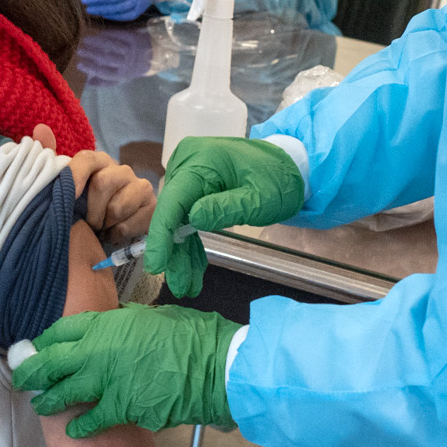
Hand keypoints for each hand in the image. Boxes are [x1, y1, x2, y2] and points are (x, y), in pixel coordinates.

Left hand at [13, 306, 237, 437]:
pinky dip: (79, 427)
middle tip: (21, 378)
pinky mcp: (120, 409)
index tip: (39, 347)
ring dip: (48, 401)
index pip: (62, 330)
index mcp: (106, 324)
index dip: (46, 340)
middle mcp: (97, 351)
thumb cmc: (189, 335)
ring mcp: (105, 382)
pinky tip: (71, 432)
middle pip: (51, 361)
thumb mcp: (152, 317)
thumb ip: (126, 321)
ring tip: (39, 405)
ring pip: (63, 393)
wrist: (212, 367)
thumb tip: (115, 321)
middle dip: (32, 371)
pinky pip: (90, 420)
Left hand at [69, 149, 154, 241]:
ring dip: (104, 225)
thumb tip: (59, 181)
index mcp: (100, 163)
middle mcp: (122, 170)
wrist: (114, 231)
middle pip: (103, 183)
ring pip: (116, 208)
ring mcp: (140, 186)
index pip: (87, 159)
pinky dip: (115, 236)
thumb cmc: (90, 211)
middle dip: (91, 211)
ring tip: (101, 228)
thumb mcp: (74, 198)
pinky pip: (126, 226)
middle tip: (88, 224)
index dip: (77, 175)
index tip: (71, 196)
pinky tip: (113, 233)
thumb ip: (65, 187)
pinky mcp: (152, 205)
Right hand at [74, 23, 159, 86]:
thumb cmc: (132, 68)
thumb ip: (105, 81)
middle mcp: (127, 62)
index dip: (92, 69)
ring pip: (112, 45)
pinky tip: (99, 33)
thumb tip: (88, 82)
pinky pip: (119, 35)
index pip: (105, 72)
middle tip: (79, 50)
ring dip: (97, 42)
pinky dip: (108, 33)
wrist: (154, 55)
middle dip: (92, 54)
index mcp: (123, 74)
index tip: (79, 64)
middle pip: (107, 58)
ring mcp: (131, 49)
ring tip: (85, 40)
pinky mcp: (134, 37)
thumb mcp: (121, 79)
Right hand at [146, 136, 306, 297]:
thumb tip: (192, 219)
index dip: (162, 235)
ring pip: (177, 219)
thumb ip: (227, 208)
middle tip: (181, 286)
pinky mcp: (195, 186)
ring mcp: (189, 174)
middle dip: (175, 252)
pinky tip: (193, 268)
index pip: (173, 200)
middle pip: (172, 212)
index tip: (157, 265)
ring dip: (182, 252)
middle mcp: (187, 163)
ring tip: (187, 286)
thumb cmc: (279, 179)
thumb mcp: (260, 198)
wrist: (290, 165)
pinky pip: (187, 216)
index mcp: (201, 160)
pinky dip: (191, 242)